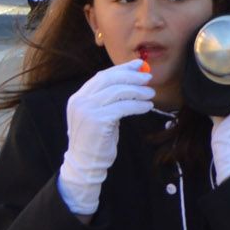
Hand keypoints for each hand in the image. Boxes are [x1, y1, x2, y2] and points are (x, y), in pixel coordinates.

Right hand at [59, 61, 155, 214]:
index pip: (102, 76)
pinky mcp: (98, 120)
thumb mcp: (99, 115)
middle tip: (148, 77)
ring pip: (118, 92)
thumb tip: (132, 81)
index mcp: (78, 97)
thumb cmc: (96, 140)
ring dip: (137, 91)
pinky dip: (137, 105)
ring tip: (151, 93)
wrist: (85, 164)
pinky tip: (147, 106)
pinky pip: (123, 107)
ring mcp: (87, 110)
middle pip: (109, 80)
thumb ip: (109, 99)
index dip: (122, 69)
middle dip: (131, 76)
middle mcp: (80, 101)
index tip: (138, 65)